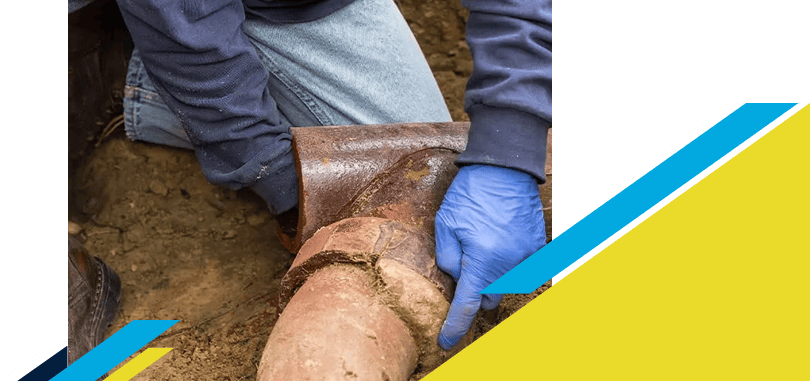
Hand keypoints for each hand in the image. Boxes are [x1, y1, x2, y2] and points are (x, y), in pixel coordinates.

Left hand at [435, 164, 545, 349]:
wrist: (505, 167)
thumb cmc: (471, 192)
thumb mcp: (445, 222)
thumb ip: (448, 258)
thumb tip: (456, 279)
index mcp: (481, 260)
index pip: (466, 306)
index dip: (454, 328)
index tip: (447, 343)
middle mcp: (508, 263)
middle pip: (489, 298)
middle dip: (476, 291)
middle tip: (467, 265)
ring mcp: (526, 256)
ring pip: (506, 285)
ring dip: (494, 277)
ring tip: (485, 246)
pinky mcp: (538, 247)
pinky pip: (523, 269)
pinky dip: (510, 264)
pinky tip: (501, 241)